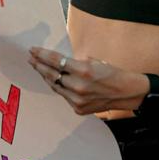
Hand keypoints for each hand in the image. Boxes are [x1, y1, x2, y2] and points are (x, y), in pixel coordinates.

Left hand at [28, 47, 149, 115]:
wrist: (127, 93)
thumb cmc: (113, 74)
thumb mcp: (95, 61)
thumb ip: (76, 62)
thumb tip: (59, 61)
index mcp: (84, 70)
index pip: (56, 61)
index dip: (42, 55)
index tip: (33, 50)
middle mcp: (78, 86)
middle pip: (51, 75)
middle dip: (39, 65)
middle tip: (31, 58)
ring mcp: (77, 100)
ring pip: (55, 86)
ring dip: (46, 77)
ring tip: (39, 68)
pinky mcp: (78, 109)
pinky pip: (64, 96)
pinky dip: (59, 87)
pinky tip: (54, 80)